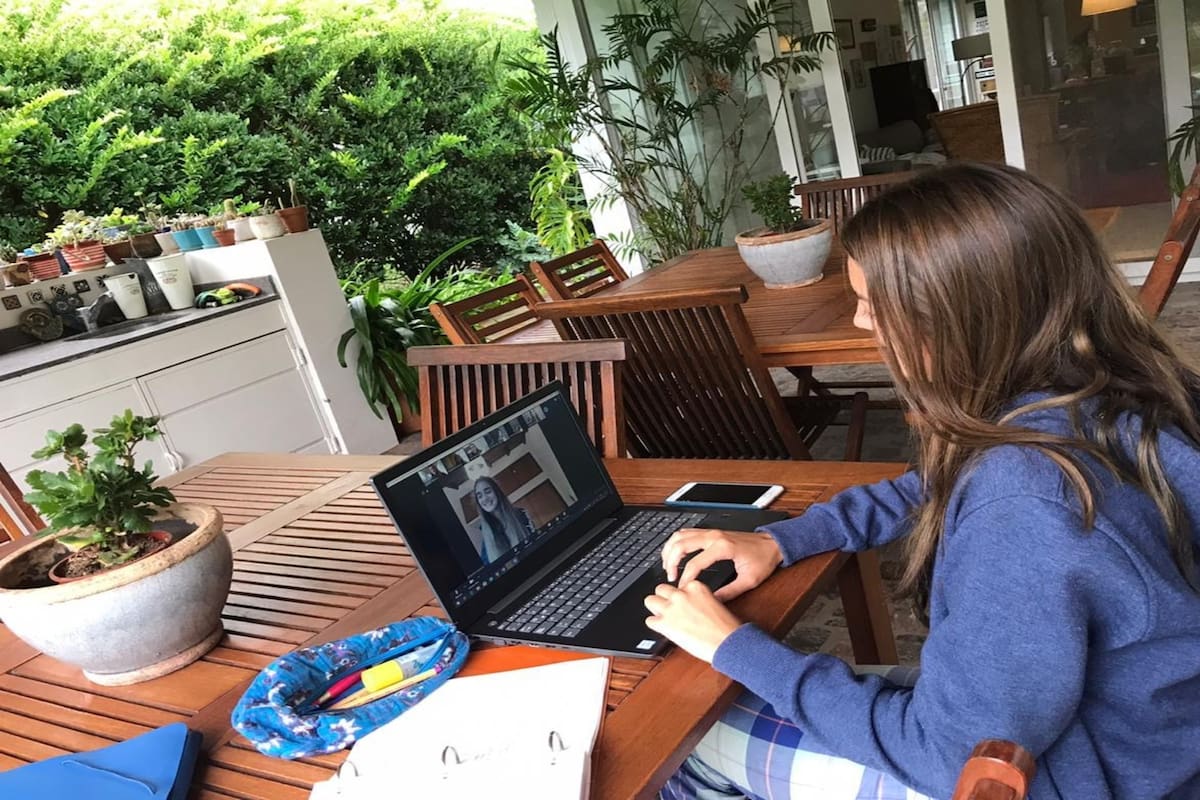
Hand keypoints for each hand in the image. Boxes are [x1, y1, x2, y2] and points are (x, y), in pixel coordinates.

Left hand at [644, 581, 742, 662]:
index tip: (683, 605)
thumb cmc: (726, 628)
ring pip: (649, 600)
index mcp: (695, 587)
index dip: (679, 597)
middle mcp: (681, 594)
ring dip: (655, 609)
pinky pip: (649, 621)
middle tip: (670, 610)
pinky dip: (655, 626)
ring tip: (663, 618)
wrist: (727, 643)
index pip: (678, 586)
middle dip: (664, 599)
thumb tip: (689, 605)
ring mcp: (671, 608)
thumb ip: (698, 599)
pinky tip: (664, 630)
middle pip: (660, 589)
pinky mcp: (664, 623)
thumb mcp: (715, 603)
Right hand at [661, 528, 782, 600]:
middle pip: (681, 544)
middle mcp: (714, 536)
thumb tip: (711, 601)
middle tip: (670, 577)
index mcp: (723, 547)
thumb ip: (729, 592)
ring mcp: (711, 532)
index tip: (682, 589)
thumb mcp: (749, 581)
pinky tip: (674, 553)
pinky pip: (686, 532)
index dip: (686, 578)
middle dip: (671, 561)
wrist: (772, 544)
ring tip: (668, 566)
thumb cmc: (763, 559)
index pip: (695, 563)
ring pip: (680, 535)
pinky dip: (676, 542)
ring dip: (670, 550)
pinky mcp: (711, 532)